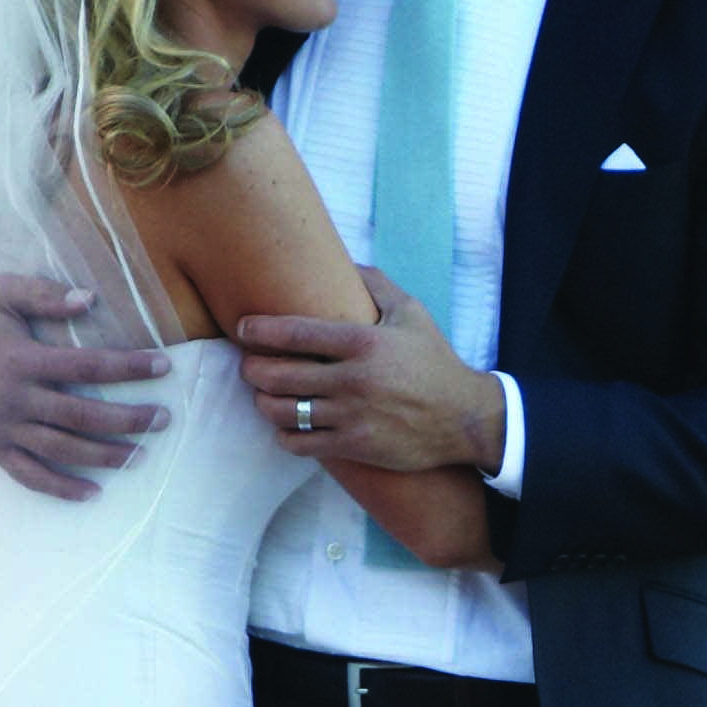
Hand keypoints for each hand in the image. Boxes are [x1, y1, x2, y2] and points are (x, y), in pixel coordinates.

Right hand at [0, 273, 170, 502]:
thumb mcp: (3, 292)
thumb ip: (45, 293)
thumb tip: (90, 298)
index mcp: (22, 359)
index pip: (86, 365)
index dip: (128, 367)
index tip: (164, 367)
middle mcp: (14, 397)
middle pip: (81, 415)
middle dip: (127, 419)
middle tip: (163, 420)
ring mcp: (2, 427)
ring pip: (60, 450)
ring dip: (104, 456)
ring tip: (140, 456)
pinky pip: (28, 475)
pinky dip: (60, 488)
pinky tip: (92, 493)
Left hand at [238, 270, 506, 474]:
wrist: (463, 418)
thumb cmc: (433, 362)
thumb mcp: (411, 313)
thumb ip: (375, 284)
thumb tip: (344, 260)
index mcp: (363, 342)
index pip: (295, 333)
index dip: (260, 330)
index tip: (242, 328)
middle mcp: (353, 379)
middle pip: (279, 374)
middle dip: (253, 369)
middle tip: (249, 365)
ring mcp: (352, 415)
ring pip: (284, 411)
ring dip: (264, 402)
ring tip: (263, 395)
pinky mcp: (355, 445)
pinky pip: (301, 443)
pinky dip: (284, 434)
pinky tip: (285, 425)